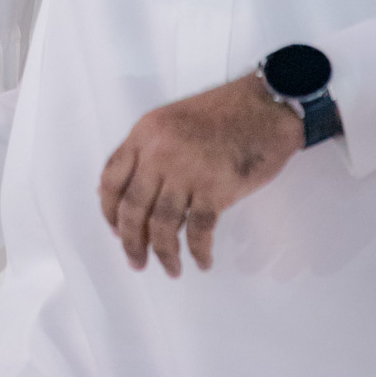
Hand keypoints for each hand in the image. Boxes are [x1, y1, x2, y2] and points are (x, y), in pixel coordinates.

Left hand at [99, 72, 303, 276]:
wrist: (266, 107)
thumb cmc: (224, 112)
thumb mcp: (172, 120)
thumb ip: (148, 151)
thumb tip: (133, 193)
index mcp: (144, 133)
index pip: (111, 179)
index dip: (109, 211)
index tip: (116, 231)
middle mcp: (159, 152)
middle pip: (133, 207)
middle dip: (132, 241)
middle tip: (136, 262)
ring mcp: (187, 171)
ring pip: (162, 224)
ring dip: (164, 253)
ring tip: (170, 269)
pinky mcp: (215, 189)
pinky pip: (199, 230)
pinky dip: (199, 251)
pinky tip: (202, 261)